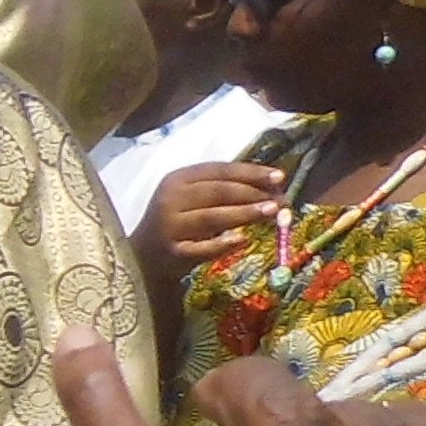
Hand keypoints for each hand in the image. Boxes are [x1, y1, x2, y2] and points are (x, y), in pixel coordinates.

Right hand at [137, 161, 281, 283]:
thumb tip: (272, 187)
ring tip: (272, 212)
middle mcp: (170, 199)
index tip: (279, 177)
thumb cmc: (178, 220)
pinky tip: (242, 239)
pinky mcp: (173, 252)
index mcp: (178, 179)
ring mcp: (170, 226)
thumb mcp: (193, 197)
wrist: (144, 255)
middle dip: (252, 193)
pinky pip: (201, 248)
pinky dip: (222, 243)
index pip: (219, 171)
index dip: (251, 172)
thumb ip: (225, 189)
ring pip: (211, 217)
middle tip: (281, 199)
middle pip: (218, 192)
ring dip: (244, 213)